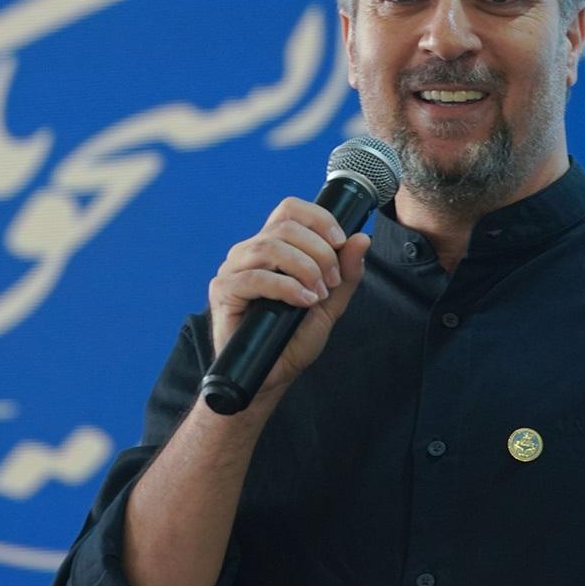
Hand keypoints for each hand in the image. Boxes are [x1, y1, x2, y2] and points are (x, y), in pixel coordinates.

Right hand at [208, 197, 370, 402]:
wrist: (271, 376)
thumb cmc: (293, 340)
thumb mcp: (330, 304)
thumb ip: (345, 273)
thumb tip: (361, 238)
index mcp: (271, 247)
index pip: (290, 209)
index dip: (319, 218)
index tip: (341, 242)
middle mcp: (249, 252)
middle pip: (285, 226)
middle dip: (319, 251)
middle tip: (331, 282)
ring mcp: (233, 269)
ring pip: (270, 247)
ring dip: (305, 267)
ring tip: (318, 294)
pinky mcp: (223, 291)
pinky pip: (254, 277)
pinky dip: (286, 287)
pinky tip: (303, 301)